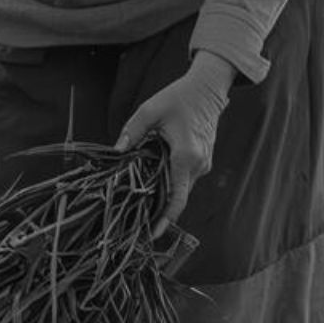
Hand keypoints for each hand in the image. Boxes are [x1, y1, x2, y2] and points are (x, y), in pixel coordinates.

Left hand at [115, 51, 234, 238]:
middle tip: (137, 219)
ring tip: (142, 199)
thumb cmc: (179, 97)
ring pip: (182, 188)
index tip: (153, 233)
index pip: (177, 198)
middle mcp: (198, 165)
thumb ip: (132, 133)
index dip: (165, 219)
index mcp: (186, 156)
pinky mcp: (203, 160)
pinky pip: (186, 178)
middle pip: (178, 197)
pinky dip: (172, 182)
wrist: (207, 88)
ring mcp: (204, 164)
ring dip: (165, 194)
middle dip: (159, 209)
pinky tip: (155, 178)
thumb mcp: (149, 111)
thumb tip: (116, 153)